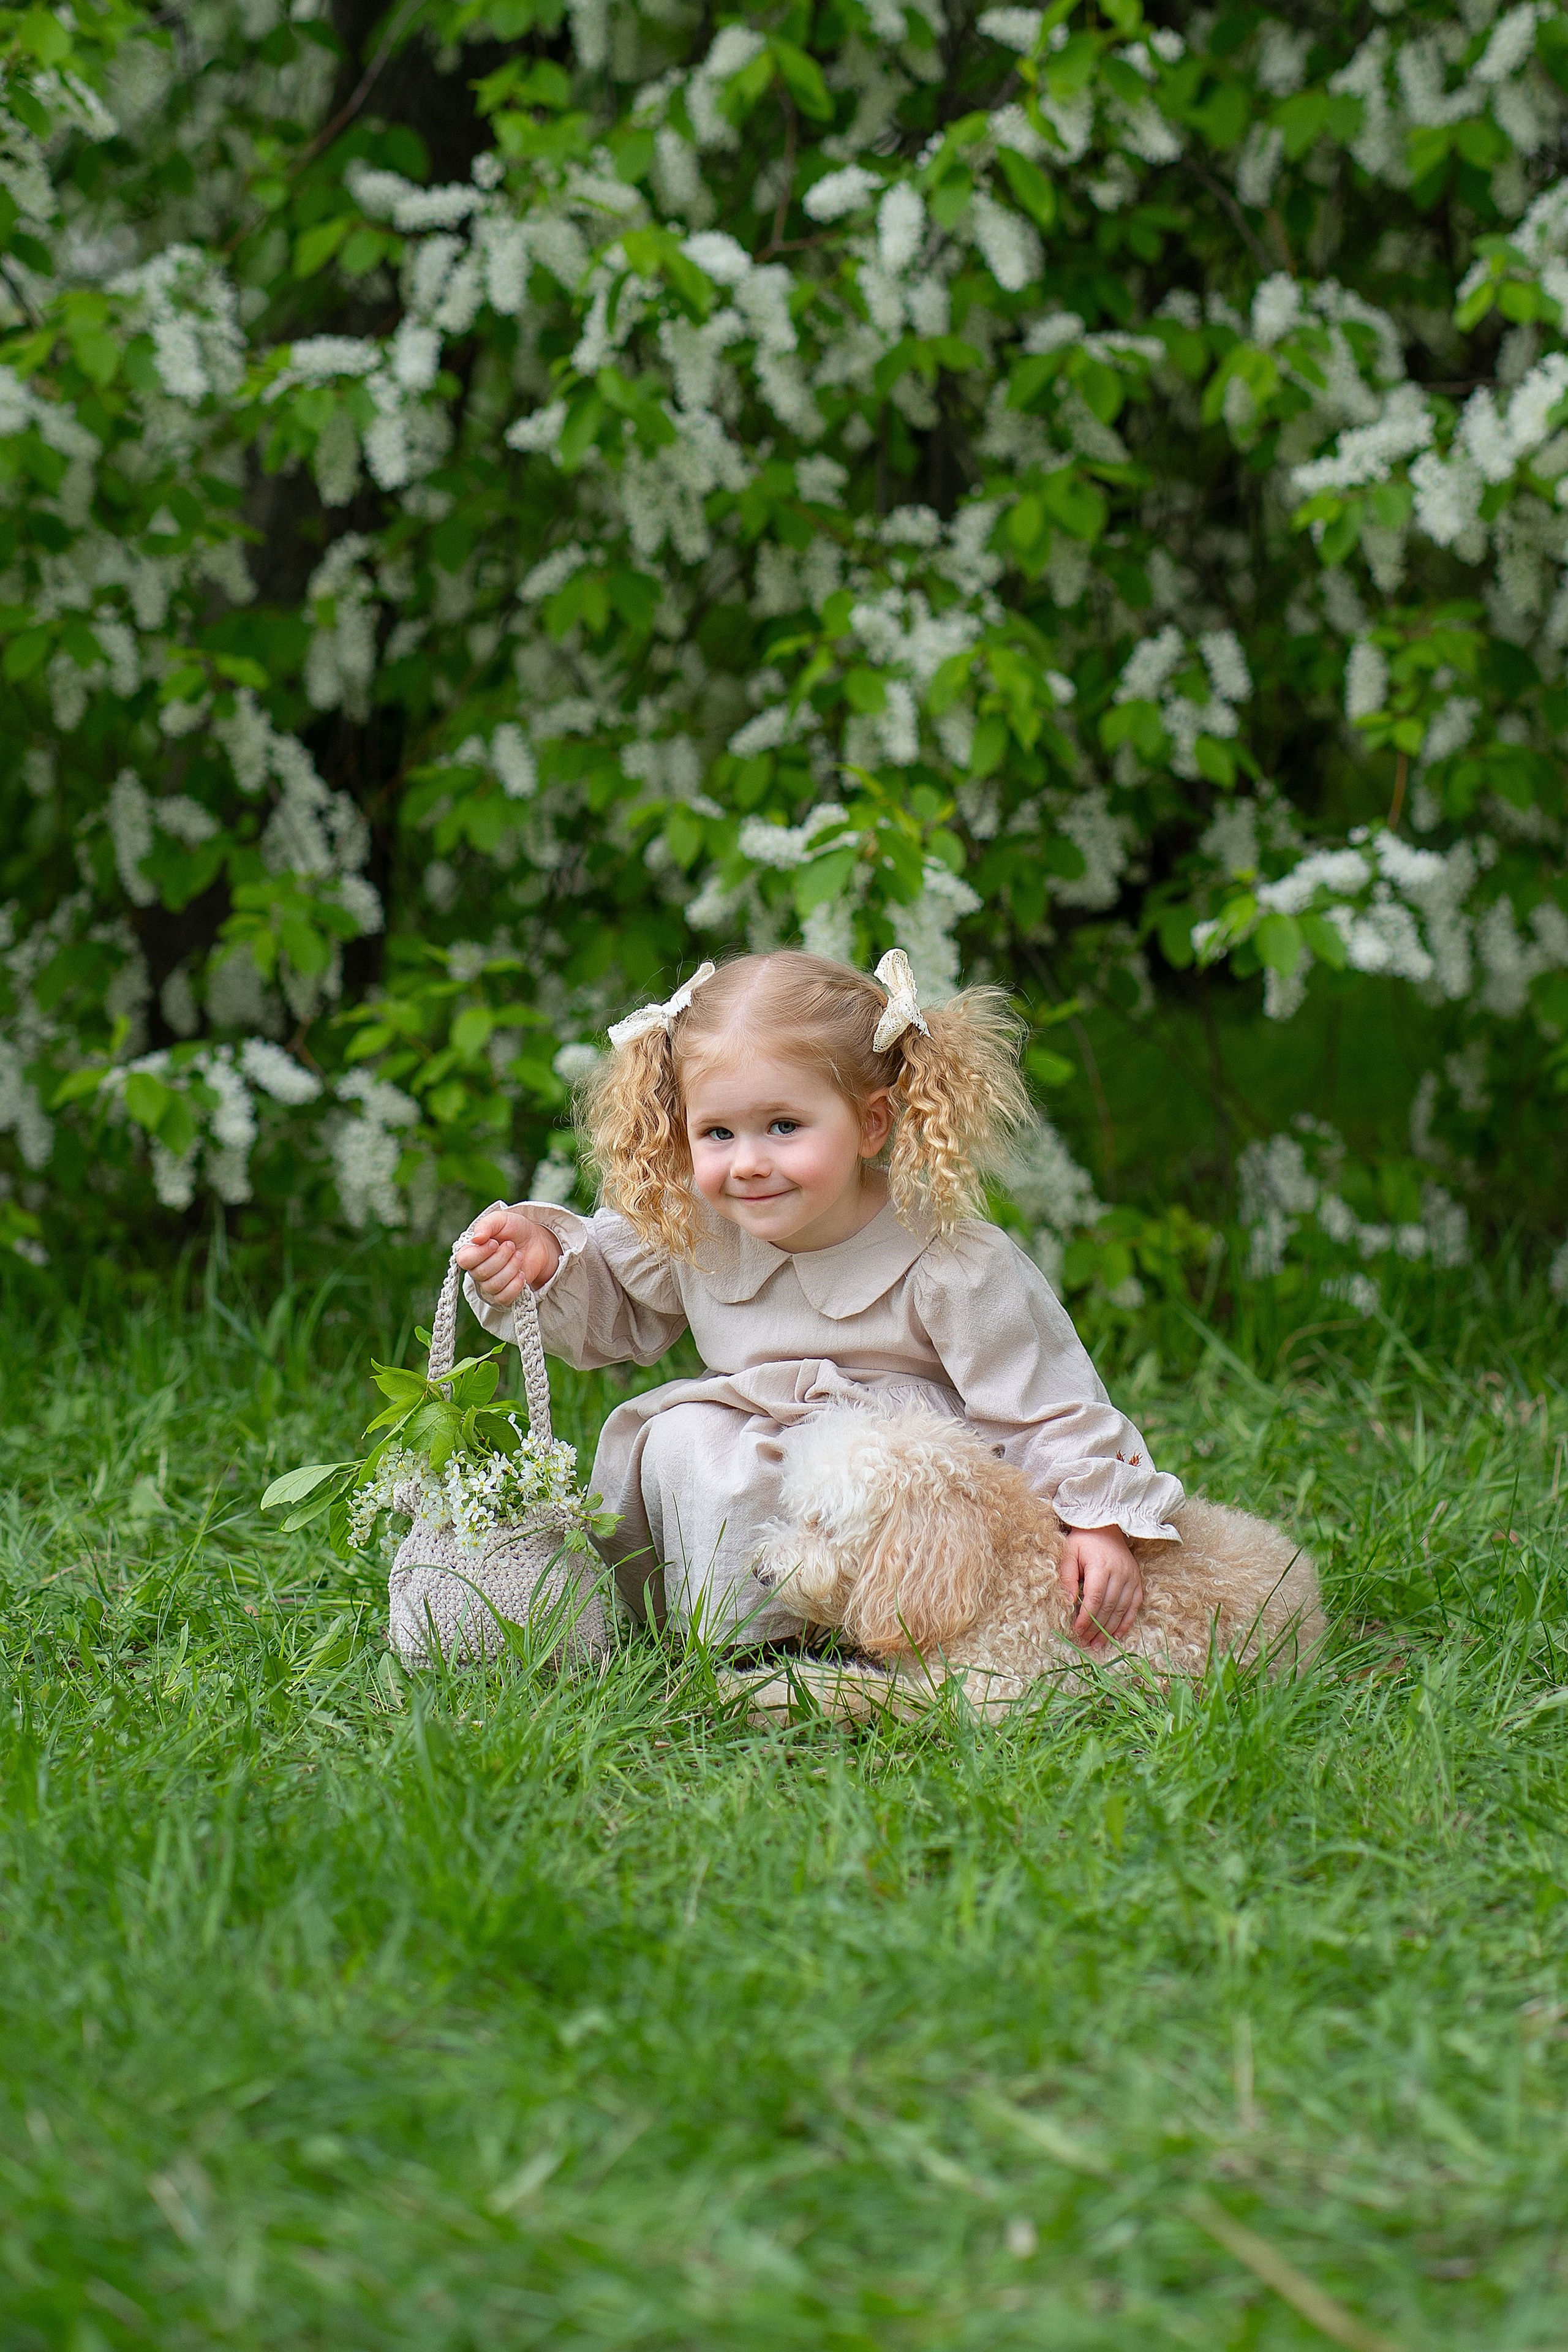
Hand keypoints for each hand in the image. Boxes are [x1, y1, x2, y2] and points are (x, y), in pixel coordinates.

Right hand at [454, 1207, 561, 1305]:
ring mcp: (489, 1285)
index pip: (464, 1260)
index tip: (495, 1242)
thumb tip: (476, 1238)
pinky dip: (515, 1285)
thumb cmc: (515, 1229)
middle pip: (480, 1273)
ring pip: (493, 1285)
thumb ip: (486, 1225)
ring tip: (519, 1256)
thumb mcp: (502, 1220)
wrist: (537, 1241)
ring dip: (511, 1269)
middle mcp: (476, 1270)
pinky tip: (521, 1274)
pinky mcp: (503, 1295)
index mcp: (471, 1252)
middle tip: (511, 1246)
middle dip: (501, 1258)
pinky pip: (503, 1298)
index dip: (480, 1253)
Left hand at [1058, 1524, 1142, 1649]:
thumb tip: (1067, 1602)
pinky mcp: (1137, 1581)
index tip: (1077, 1631)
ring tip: (1098, 1644)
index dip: (1086, 1618)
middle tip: (1085, 1642)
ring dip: (1110, 1629)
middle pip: (1108, 1607)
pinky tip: (1117, 1634)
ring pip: (1122, 1609)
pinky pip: (1135, 1605)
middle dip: (1096, 1627)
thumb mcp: (1069, 1553)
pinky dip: (1126, 1622)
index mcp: (1101, 1566)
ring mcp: (1131, 1577)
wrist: (1106, 1527)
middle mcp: (1120, 1573)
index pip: (1095, 1598)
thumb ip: (1067, 1576)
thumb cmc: (1083, 1541)